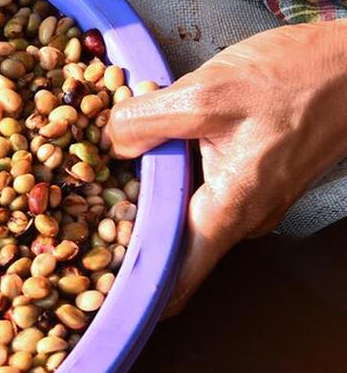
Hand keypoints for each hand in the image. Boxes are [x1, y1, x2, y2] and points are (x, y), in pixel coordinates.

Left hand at [109, 20, 346, 313]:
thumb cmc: (295, 79)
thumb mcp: (208, 92)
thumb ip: (148, 122)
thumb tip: (108, 145)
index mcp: (229, 211)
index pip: (177, 279)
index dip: (135, 290)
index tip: (95, 293)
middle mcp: (243, 220)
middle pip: (177, 250)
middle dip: (131, 242)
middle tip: (78, 232)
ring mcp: (255, 204)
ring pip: (191, 220)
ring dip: (153, 209)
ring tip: (100, 195)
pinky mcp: (260, 182)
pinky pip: (208, 196)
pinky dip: (177, 187)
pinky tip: (148, 162)